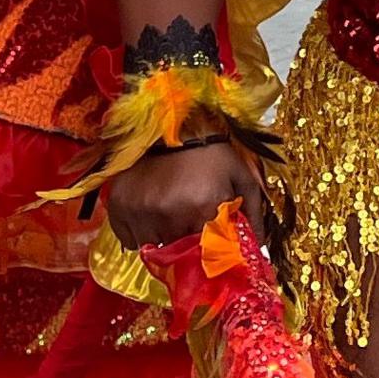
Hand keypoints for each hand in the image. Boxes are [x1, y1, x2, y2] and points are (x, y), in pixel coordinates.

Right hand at [103, 140, 272, 252]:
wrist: (175, 123)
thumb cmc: (212, 153)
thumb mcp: (241, 178)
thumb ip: (253, 215)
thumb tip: (260, 251)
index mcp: (203, 207)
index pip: (205, 253)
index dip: (206, 252)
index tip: (206, 244)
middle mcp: (169, 213)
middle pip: (176, 253)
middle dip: (184, 244)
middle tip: (187, 223)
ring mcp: (140, 210)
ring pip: (150, 248)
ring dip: (161, 238)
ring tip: (169, 213)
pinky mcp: (118, 206)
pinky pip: (128, 240)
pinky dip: (138, 233)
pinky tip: (150, 212)